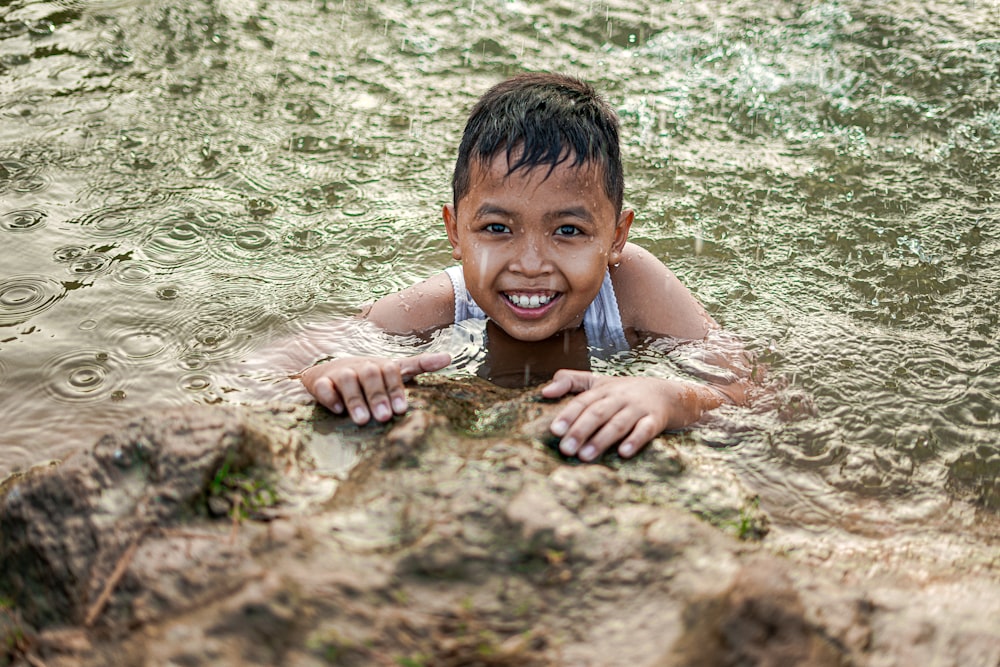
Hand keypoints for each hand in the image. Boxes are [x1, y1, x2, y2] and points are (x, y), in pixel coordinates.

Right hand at [300, 352, 450, 424]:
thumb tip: (449, 357)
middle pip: (371, 374)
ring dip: (356, 399)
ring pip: (348, 380)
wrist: (326, 371)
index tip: (402, 409)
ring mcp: (340, 372)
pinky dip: (330, 397)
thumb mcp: (393, 369)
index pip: (393, 370)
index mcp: (381, 366)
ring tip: (363, 420)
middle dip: (378, 396)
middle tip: (384, 417)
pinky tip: (338, 410)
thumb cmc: (368, 375)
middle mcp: (361, 366)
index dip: (397, 389)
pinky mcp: (320, 381)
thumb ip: (419, 365)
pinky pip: (323, 387)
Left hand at [541, 371, 724, 461]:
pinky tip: (624, 453)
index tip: (555, 430)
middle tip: (566, 449)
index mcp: (604, 389)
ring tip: (585, 456)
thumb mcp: (599, 382)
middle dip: (581, 430)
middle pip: (598, 412)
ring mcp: (639, 408)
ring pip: (619, 423)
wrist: (671, 393)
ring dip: (602, 439)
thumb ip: (570, 381)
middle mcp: (620, 397)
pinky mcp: (657, 420)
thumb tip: (543, 391)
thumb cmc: (627, 392)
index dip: (569, 415)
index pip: (583, 401)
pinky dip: (635, 440)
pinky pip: (646, 430)